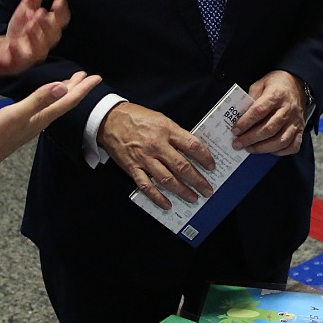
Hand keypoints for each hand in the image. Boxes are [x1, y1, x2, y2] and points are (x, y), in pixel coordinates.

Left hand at [0, 0, 69, 78]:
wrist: (2, 52)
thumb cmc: (20, 30)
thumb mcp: (27, 6)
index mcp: (48, 27)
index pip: (61, 20)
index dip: (61, 11)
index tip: (59, 0)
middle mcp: (43, 42)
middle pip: (52, 35)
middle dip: (48, 24)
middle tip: (41, 12)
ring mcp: (31, 54)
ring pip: (39, 49)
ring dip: (35, 37)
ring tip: (30, 24)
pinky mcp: (17, 62)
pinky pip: (19, 60)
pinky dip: (16, 53)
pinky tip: (12, 44)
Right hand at [0, 71, 100, 172]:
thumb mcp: (16, 114)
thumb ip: (38, 100)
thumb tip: (62, 87)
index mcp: (41, 118)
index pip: (68, 101)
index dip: (83, 88)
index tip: (96, 77)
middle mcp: (39, 122)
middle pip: (62, 103)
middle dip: (75, 88)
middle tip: (86, 76)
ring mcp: (29, 125)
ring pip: (52, 106)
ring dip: (62, 93)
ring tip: (69, 83)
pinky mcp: (19, 126)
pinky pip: (41, 109)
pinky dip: (47, 99)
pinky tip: (43, 98)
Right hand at [99, 102, 214, 209]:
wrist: (111, 119)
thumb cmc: (138, 118)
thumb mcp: (161, 119)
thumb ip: (176, 134)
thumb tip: (192, 150)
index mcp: (167, 130)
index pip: (192, 146)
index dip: (205, 158)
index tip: (212, 166)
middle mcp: (157, 146)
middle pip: (182, 166)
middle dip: (197, 180)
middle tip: (207, 189)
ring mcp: (144, 158)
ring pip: (167, 179)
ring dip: (182, 191)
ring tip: (193, 198)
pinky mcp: (132, 168)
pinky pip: (147, 186)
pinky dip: (157, 197)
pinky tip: (167, 204)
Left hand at [231, 70, 306, 155]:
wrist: (297, 83)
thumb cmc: (275, 84)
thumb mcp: (260, 85)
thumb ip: (250, 99)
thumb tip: (239, 117)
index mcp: (276, 95)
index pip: (259, 111)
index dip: (246, 122)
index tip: (235, 130)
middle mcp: (288, 109)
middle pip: (269, 128)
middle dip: (251, 138)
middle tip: (237, 144)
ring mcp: (295, 121)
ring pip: (281, 140)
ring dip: (263, 148)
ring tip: (250, 149)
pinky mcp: (301, 129)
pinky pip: (293, 146)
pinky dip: (280, 152)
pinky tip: (268, 150)